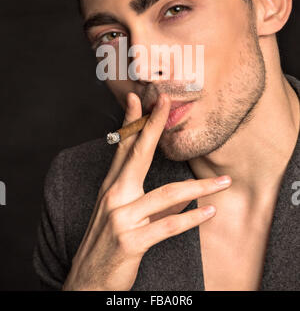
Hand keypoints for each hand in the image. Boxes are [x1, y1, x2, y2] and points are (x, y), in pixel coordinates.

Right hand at [62, 92, 230, 290]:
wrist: (86, 282)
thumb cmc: (105, 244)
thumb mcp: (119, 214)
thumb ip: (146, 198)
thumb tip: (178, 189)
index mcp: (111, 187)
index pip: (123, 147)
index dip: (131, 122)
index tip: (140, 99)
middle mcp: (114, 197)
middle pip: (138, 155)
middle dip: (153, 126)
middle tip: (165, 102)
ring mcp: (121, 218)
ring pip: (166, 195)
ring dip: (199, 186)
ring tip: (223, 181)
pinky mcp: (131, 242)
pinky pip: (167, 227)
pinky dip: (191, 219)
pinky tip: (209, 211)